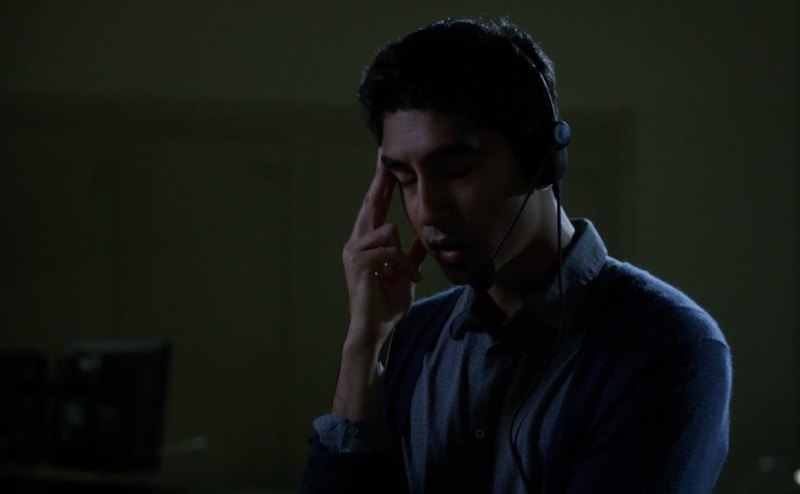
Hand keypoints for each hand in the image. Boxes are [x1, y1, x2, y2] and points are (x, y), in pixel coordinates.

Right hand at [342, 150, 426, 348]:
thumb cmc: (388, 303)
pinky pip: (392, 250)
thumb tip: (423, 238)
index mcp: (367, 243)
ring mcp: (354, 250)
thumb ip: (411, 254)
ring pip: (389, 230)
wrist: (377, 328)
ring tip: (405, 276)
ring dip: (404, 256)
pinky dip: (405, 267)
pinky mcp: (358, 261)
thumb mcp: (405, 273)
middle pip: (371, 204)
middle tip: (385, 155)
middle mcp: (356, 242)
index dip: (380, 184)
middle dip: (380, 180)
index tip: (383, 162)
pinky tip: (408, 281)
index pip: (375, 208)